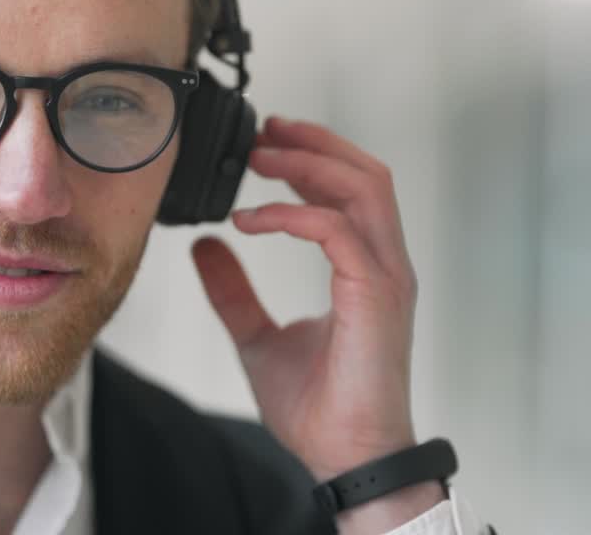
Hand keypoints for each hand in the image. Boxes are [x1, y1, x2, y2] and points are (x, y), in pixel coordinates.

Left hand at [191, 116, 423, 481]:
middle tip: (262, 131)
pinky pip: (337, 230)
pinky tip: (250, 220)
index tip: (265, 141)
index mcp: (363, 269)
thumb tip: (206, 247)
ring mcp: (384, 278)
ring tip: (259, 157)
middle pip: (366, 173)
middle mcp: (382, 265)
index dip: (312, 155)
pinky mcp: (373, 296)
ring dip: (308, 163)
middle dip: (313, 143)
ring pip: (364, 189)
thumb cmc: (317, 406)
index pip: (352, 189)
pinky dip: (291, 213)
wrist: (344, 457)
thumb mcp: (256, 335)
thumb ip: (233, 291)